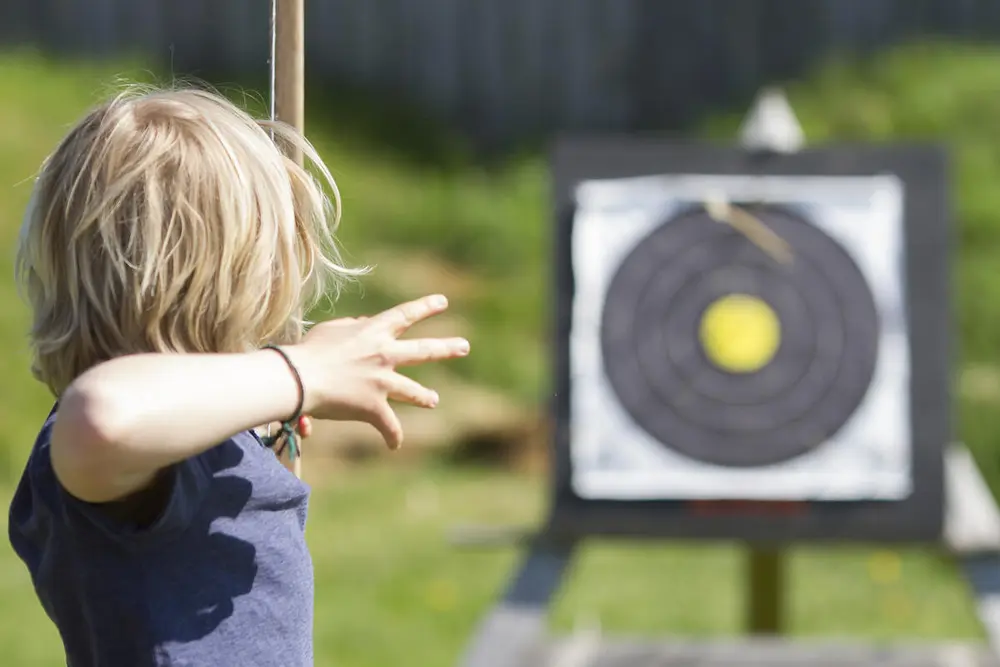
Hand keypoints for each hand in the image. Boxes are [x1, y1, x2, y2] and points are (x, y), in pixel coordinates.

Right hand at [285, 295, 468, 448]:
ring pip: (412, 390)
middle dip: (446, 347)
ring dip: (424, 396)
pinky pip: (390, 425)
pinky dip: (392, 436)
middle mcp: (384, 355)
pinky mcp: (375, 407)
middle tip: (464, 346)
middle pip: (423, 351)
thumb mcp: (332, 330)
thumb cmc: (308, 352)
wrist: (300, 379)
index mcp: (373, 332)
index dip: (424, 307)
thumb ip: (352, 326)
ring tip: (433, 400)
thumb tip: (364, 325)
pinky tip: (394, 444)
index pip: (404, 315)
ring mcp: (383, 381)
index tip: (443, 302)